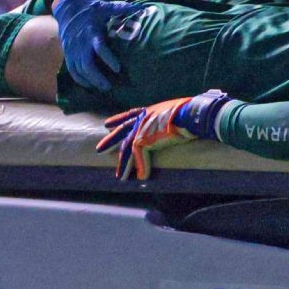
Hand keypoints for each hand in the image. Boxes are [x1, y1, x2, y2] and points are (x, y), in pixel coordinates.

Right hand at [52, 0, 140, 91]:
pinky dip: (79, 79)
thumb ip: (121, 9)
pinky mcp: (68, 53)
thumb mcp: (104, 6)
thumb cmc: (89, 8)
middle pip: (86, 65)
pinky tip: (89, 85)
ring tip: (103, 88)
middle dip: (97, 77)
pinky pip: (71, 70)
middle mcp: (81, 43)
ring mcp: (72, 50)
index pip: (99, 48)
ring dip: (90, 81)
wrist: (67, 8)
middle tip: (109, 86)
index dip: (108, 59)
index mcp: (91, 32)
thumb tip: (141, 9)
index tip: (118, 69)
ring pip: (79, 70)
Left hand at [96, 91, 231, 179]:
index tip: (107, 124)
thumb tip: (178, 124)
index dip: (118, 120)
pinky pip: (140, 158)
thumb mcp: (175, 113)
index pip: (130, 115)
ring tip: (119, 176)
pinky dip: (142, 168)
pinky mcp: (144, 140)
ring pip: (128, 149)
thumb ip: (170, 120)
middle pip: (122, 132)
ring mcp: (141, 129)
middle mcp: (142, 119)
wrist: (189, 114)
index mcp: (149, 111)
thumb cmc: (189, 113)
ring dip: (123, 164)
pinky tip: (142, 178)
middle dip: (110, 141)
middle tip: (99, 149)